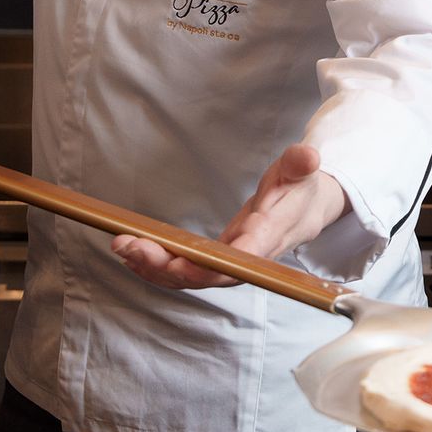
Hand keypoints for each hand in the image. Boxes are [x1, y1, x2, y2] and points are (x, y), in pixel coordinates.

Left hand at [111, 143, 349, 290]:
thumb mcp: (300, 170)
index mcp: (269, 236)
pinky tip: (132, 253)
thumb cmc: (298, 189)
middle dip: (166, 266)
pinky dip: (158, 266)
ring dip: (153, 266)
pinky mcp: (217, 261)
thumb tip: (309, 155)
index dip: (210, 264)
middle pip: (207, 273)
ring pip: (191, 276)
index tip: (179, 260)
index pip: (242, 258)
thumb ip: (300, 163)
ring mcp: (231, 263)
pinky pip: (186, 271)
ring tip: (122, 246)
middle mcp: (248, 258)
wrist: (306, 212)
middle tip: (131, 246)